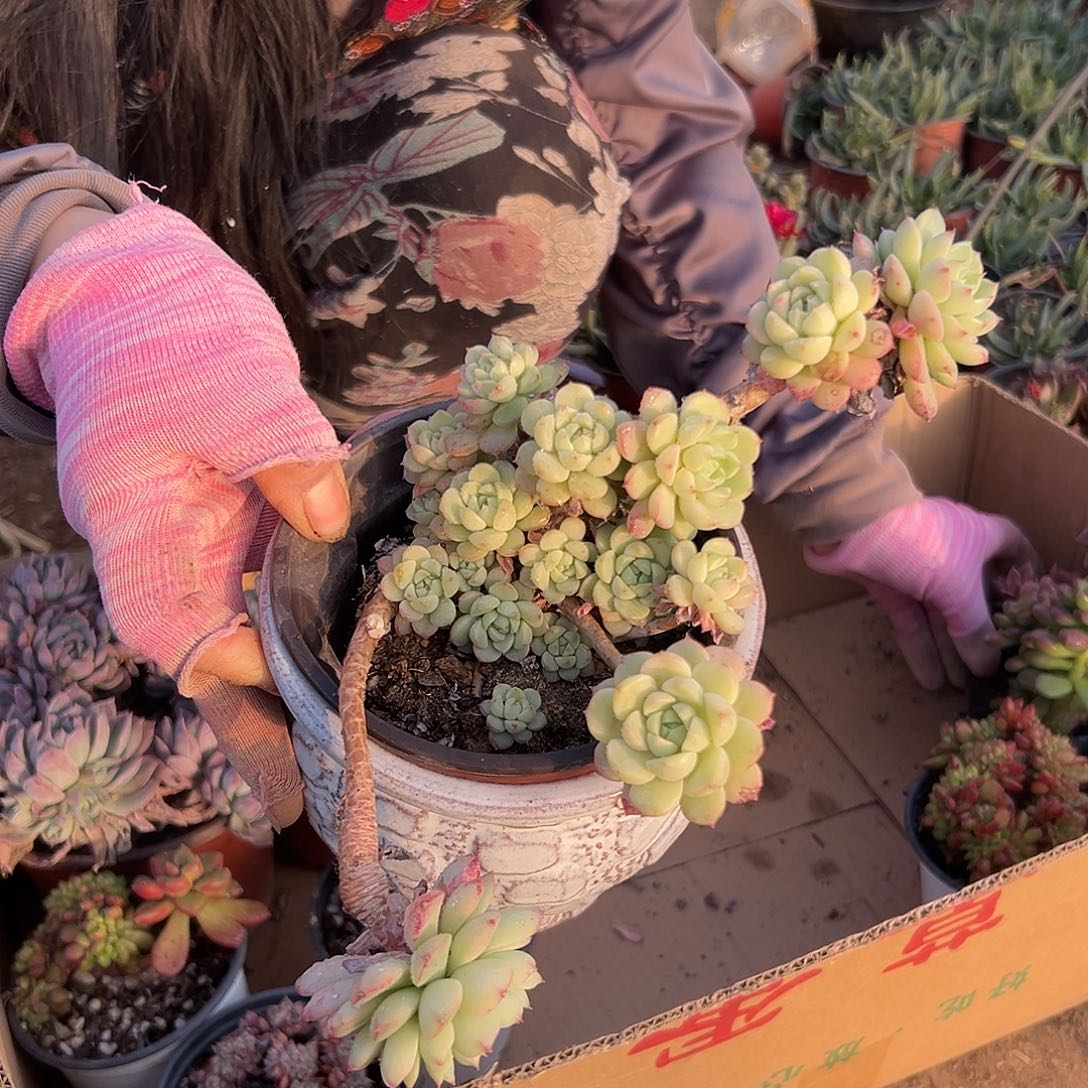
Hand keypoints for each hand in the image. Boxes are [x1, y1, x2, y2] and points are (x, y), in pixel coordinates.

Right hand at [6, 202, 349, 826]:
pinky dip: (316, 617)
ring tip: (351, 743)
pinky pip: (284, 582)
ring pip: (250, 626)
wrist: (148, 288)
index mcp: (136, 528)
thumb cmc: (167, 326)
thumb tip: (325, 519)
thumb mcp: (223, 375)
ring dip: (293, 680)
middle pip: (211, 651)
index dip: (224, 677)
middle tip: (317, 789)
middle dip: (261, 716)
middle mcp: (171, 548)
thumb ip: (276, 448)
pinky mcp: (254, 516)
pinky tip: (361, 645)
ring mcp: (213, 535)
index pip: (171, 628)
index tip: (288, 710)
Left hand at [804, 498, 1036, 689]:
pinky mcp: (885, 582)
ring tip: (960, 686)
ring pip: (938, 613)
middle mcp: (950, 549)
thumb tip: (987, 665)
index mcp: (978, 535)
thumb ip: (974, 627)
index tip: (1032, 603)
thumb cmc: (918, 544)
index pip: (1012, 545)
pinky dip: (918, 647)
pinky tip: (928, 679)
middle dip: (980, 632)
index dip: (1024, 570)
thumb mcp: (957, 587)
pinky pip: (908, 620)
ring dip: (948, 648)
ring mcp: (916, 566)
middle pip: (973, 594)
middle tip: (989, 671)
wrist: (850, 526)